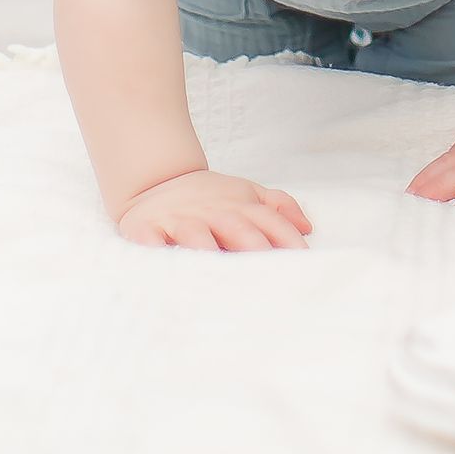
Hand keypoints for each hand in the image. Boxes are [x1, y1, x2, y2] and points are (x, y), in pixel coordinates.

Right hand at [116, 170, 310, 251]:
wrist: (157, 178)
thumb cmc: (209, 198)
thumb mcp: (247, 194)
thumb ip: (278, 208)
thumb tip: (307, 228)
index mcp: (240, 206)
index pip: (269, 221)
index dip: (287, 240)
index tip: (303, 262)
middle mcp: (213, 213)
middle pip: (237, 228)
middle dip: (254, 246)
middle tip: (267, 275)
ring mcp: (180, 220)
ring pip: (195, 233)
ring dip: (205, 248)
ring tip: (215, 268)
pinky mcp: (147, 228)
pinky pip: (149, 239)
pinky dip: (152, 248)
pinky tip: (159, 261)